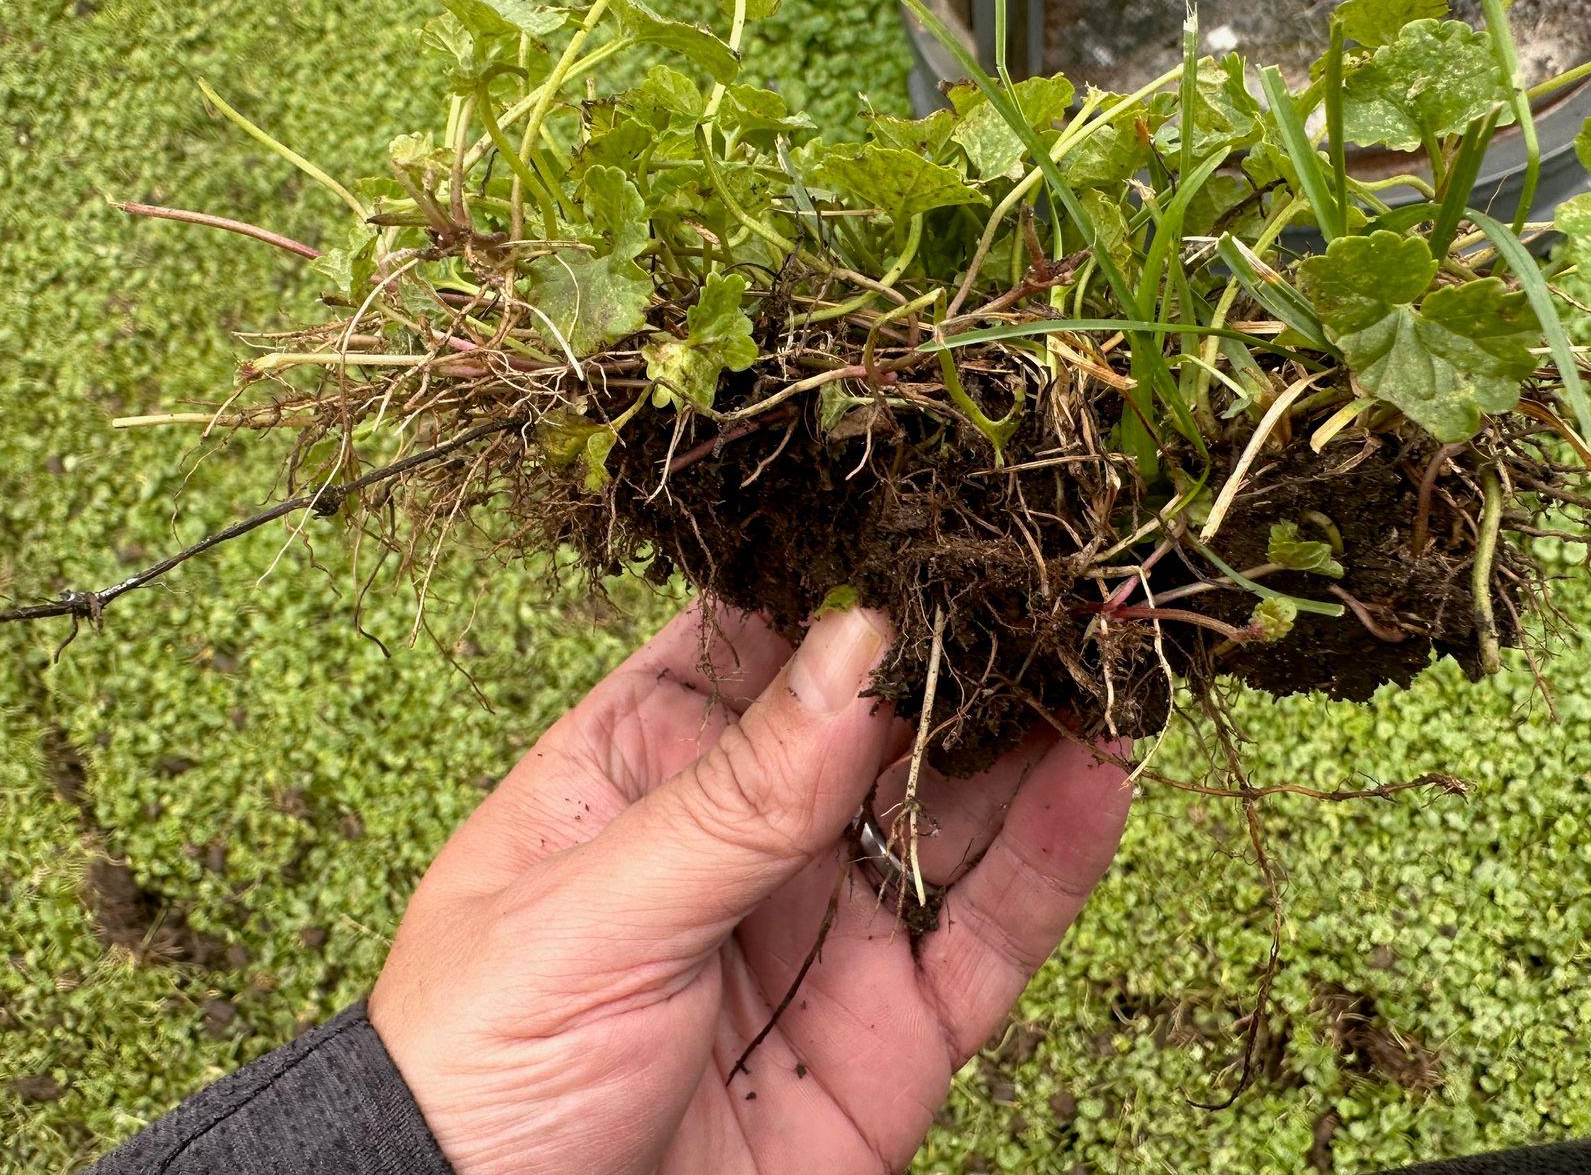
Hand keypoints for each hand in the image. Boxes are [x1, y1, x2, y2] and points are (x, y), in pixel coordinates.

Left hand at [369, 602, 1132, 1174]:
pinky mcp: (897, 1037)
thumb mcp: (589, 917)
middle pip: (881, 722)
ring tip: (1113, 648)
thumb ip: (736, 796)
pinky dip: (1056, 859)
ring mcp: (830, 933)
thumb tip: (857, 645)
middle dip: (967, 651)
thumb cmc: (477, 1074)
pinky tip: (1108, 772)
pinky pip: (991, 938)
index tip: (940, 517)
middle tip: (1062, 573)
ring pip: (956, 816)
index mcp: (642, 770)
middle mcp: (750, 837)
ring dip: (1035, 735)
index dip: (849, 582)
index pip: (764, 647)